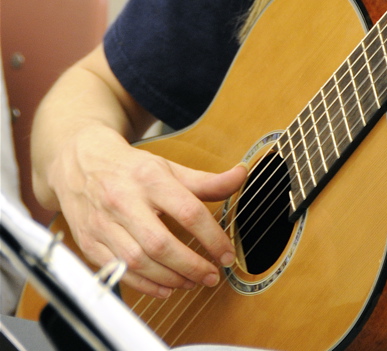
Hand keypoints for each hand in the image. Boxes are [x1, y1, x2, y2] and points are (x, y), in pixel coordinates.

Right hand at [49, 125, 246, 297]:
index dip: (211, 236)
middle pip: (160, 243)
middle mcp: (124, 200)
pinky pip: (119, 272)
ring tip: (192, 281)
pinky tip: (166, 287)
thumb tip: (240, 176)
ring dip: (170, 278)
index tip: (227, 253)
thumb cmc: (131, 169)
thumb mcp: (168, 168)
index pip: (187, 210)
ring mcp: (104, 223)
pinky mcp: (90, 243)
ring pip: (138, 261)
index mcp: (149, 178)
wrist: (81, 163)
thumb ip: (205, 180)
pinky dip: (145, 285)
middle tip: (212, 275)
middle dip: (191, 265)